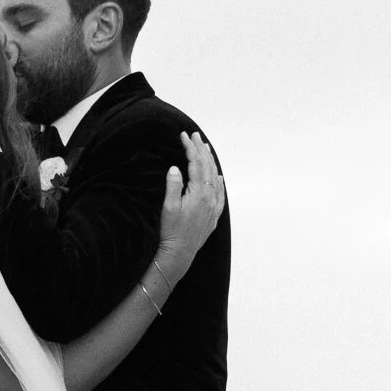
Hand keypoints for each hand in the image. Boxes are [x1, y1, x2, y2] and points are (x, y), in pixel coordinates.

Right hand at [156, 132, 224, 278]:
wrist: (179, 254)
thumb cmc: (171, 231)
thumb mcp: (169, 206)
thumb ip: (173, 185)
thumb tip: (176, 168)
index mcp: (199, 193)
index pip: (196, 164)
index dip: (190, 148)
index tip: (184, 136)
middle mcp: (210, 198)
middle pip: (208, 168)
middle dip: (201, 150)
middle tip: (195, 136)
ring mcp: (214, 207)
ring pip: (216, 179)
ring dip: (210, 163)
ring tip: (206, 149)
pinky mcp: (213, 216)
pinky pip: (221, 195)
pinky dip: (219, 183)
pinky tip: (219, 177)